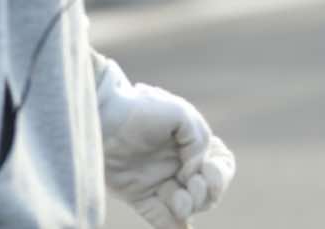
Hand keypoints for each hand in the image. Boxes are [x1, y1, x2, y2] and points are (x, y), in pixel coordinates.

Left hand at [101, 78, 235, 227]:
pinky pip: (160, 219)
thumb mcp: (181, 114)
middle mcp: (176, 166)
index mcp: (189, 146)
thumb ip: (200, 141)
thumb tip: (196, 172)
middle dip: (208, 193)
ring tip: (179, 198)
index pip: (220, 166)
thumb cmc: (140, 107)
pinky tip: (180, 226)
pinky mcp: (137, 195)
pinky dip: (173, 227)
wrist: (102, 113)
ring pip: (187, 207)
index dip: (221, 173)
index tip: (209, 168)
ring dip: (190, 206)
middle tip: (194, 184)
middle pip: (207, 192)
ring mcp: (157, 182)